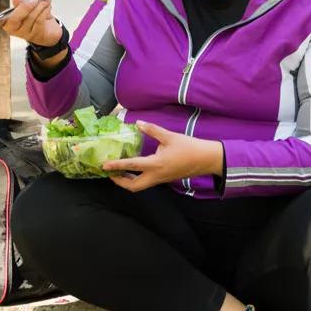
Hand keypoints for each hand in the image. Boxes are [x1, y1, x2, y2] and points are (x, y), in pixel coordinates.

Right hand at [0, 0, 61, 46]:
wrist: (50, 31)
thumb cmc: (36, 18)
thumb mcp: (27, 8)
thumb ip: (20, 3)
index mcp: (7, 21)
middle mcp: (13, 29)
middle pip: (14, 19)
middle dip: (25, 6)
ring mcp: (24, 34)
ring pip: (30, 18)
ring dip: (39, 6)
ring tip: (45, 1)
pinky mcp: (36, 35)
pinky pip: (40, 21)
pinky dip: (45, 11)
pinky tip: (47, 6)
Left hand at [102, 121, 223, 192]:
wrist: (206, 159)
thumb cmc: (189, 147)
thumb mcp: (169, 136)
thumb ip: (152, 130)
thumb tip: (138, 123)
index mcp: (155, 164)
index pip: (131, 166)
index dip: (116, 165)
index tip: (104, 166)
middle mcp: (156, 175)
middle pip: (133, 186)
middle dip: (119, 181)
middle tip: (111, 172)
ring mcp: (161, 179)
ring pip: (140, 186)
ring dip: (128, 181)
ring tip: (120, 171)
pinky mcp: (165, 179)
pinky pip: (147, 182)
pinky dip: (137, 178)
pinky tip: (135, 169)